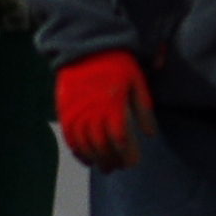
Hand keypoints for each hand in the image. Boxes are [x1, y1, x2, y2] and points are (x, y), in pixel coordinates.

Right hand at [53, 51, 157, 169]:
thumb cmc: (116, 64)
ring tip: (106, 167)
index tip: (133, 162)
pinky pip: (69, 138)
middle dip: (112, 160)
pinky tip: (87, 159)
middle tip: (119, 167)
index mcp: (113, 104)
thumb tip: (150, 135)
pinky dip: (78, 151)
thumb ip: (143, 109)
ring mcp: (76, 113)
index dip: (127, 154)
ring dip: (96, 159)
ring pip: (85, 145)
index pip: (120, 138)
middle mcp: (92, 112)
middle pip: (102, 146)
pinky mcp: (64, 112)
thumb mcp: (136, 82)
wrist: (85, 47)